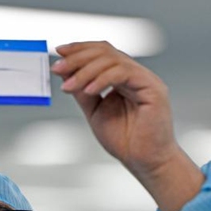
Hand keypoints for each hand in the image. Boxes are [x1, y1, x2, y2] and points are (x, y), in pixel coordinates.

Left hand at [51, 41, 202, 210]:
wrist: (144, 161)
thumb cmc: (125, 140)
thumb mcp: (94, 111)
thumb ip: (82, 91)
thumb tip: (65, 72)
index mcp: (123, 77)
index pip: (102, 52)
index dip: (80, 49)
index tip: (58, 53)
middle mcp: (135, 74)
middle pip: (105, 51)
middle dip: (78, 57)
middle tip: (58, 68)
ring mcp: (145, 79)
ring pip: (112, 60)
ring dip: (85, 70)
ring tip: (68, 86)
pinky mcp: (153, 88)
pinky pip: (124, 73)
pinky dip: (103, 79)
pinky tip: (88, 90)